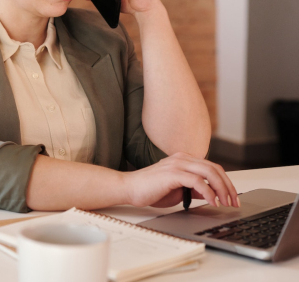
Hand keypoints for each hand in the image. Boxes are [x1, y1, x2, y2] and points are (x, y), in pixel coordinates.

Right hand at [122, 153, 239, 208]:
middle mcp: (182, 159)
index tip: (231, 197)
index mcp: (183, 160)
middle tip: (234, 201)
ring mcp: (177, 164)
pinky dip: (209, 192)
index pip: (212, 167)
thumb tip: (210, 194)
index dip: (225, 182)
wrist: (129, 188)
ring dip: (222, 189)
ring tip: (225, 202)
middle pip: (215, 168)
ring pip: (209, 172)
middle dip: (228, 186)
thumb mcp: (177, 190)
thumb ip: (193, 189)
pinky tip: (212, 202)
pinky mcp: (173, 173)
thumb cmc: (149, 189)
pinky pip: (198, 181)